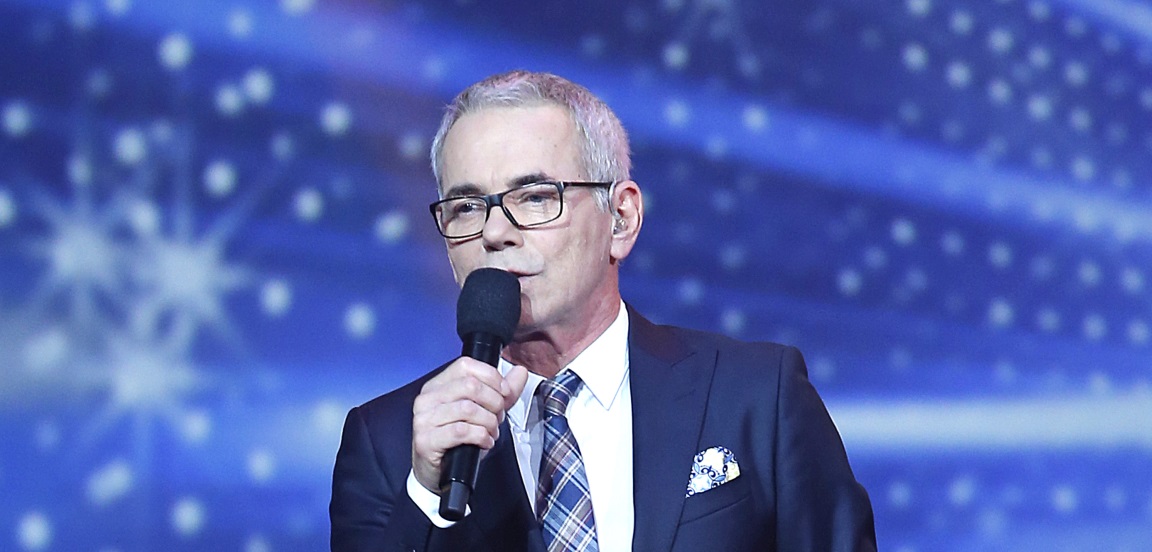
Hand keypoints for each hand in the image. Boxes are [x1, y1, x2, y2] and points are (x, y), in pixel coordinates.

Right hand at [411, 358, 528, 493]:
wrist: (438, 474)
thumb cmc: (458, 441)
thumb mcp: (484, 412)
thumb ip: (504, 392)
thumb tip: (520, 371)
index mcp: (438, 386)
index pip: (466, 365)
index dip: (491, 377)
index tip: (504, 392)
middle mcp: (427, 399)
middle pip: (470, 386)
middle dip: (494, 403)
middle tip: (498, 417)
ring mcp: (424, 419)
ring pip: (468, 409)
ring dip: (489, 422)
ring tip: (491, 432)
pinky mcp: (426, 440)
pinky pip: (461, 431)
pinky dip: (480, 436)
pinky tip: (484, 442)